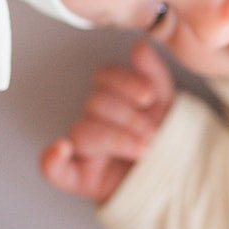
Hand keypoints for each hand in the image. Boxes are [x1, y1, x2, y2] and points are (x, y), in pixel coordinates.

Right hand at [40, 42, 174, 204]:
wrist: (176, 181)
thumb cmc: (167, 140)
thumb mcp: (167, 105)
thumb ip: (153, 75)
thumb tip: (138, 47)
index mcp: (112, 97)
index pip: (104, 76)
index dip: (125, 83)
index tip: (149, 98)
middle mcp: (93, 119)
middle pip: (96, 103)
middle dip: (129, 117)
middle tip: (153, 134)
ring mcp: (83, 149)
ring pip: (83, 131)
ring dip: (115, 138)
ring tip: (143, 149)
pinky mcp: (78, 178)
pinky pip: (52, 169)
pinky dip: (52, 159)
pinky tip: (62, 149)